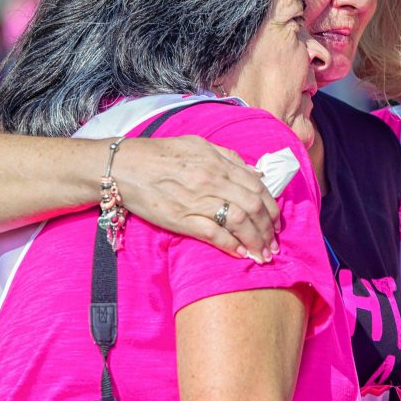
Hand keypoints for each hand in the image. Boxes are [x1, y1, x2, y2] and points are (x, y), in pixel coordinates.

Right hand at [112, 136, 281, 261]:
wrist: (124, 166)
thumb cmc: (160, 154)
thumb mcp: (198, 145)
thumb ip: (228, 157)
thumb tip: (256, 173)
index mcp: (217, 162)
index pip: (257, 186)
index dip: (272, 207)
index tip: (277, 222)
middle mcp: (211, 180)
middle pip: (253, 206)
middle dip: (268, 228)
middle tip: (274, 244)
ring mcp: (196, 201)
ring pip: (238, 222)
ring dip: (255, 241)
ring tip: (263, 255)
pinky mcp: (180, 219)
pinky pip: (213, 234)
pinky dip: (231, 245)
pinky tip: (241, 254)